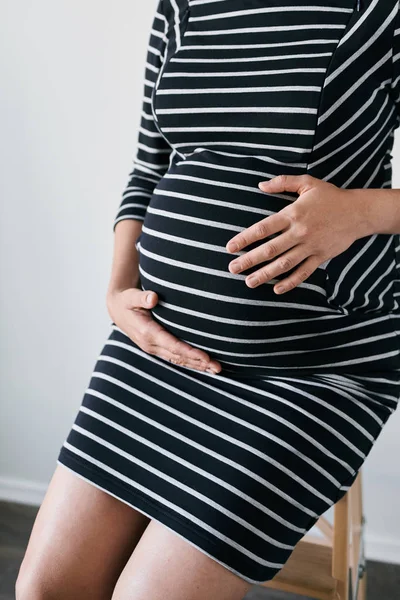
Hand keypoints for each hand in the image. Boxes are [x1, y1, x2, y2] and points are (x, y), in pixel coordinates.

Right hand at [106, 287, 221, 373]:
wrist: (117, 310)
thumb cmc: (127, 301)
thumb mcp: (131, 297)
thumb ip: (142, 297)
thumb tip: (153, 298)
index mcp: (147, 332)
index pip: (173, 345)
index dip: (190, 352)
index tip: (206, 357)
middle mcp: (151, 344)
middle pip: (179, 357)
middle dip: (199, 363)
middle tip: (218, 368)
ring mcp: (153, 348)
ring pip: (178, 360)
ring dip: (197, 366)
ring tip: (215, 370)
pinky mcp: (156, 349)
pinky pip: (175, 358)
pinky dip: (189, 362)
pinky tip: (202, 366)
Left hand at [226, 174, 369, 294]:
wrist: (358, 212)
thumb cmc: (330, 196)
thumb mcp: (307, 183)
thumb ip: (282, 182)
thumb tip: (260, 185)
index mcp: (293, 214)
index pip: (263, 229)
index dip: (244, 239)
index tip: (230, 248)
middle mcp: (300, 232)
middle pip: (270, 250)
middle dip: (249, 260)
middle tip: (232, 269)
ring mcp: (310, 246)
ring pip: (284, 264)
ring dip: (265, 274)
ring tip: (249, 282)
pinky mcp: (321, 256)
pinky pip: (304, 272)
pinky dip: (291, 282)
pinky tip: (277, 289)